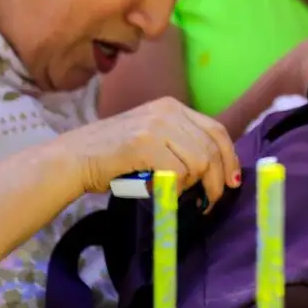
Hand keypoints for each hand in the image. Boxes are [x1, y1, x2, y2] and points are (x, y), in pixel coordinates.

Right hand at [52, 97, 239, 208]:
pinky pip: (177, 172)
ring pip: (199, 161)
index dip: (230, 156)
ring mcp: (156, 125)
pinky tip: (163, 193)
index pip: (216, 129)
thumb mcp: (153, 139)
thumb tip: (213, 169)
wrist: (73, 158)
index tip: (234, 179)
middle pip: (212, 146)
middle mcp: (168, 110)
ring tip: (182, 196)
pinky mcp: (144, 144)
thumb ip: (180, 145)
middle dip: (218, 178)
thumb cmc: (112, 156)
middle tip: (212, 200)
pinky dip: (175, 189)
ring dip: (195, 186)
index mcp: (172, 106)